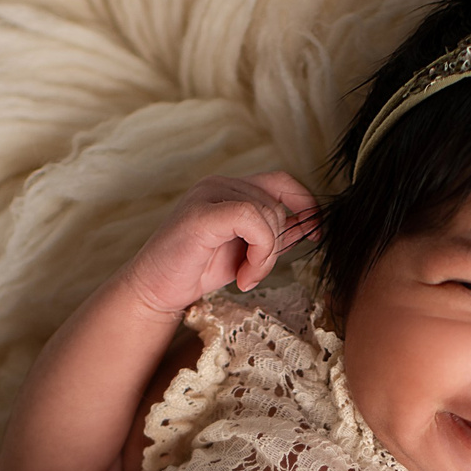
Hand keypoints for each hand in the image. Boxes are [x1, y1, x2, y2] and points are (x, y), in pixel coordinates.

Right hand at [112, 172, 318, 317]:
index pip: (281, 180)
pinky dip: (258, 252)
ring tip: (245, 277)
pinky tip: (242, 276)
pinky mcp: (201, 214)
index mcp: (229, 188)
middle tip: (253, 275)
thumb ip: (272, 235)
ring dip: (265, 256)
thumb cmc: (196, 271)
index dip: (305, 202)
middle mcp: (218, 184)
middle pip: (277, 203)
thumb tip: (311, 225)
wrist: (155, 290)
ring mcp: (208, 194)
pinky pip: (251, 219)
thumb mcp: (245, 252)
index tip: (316, 232)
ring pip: (267, 213)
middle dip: (275, 246)